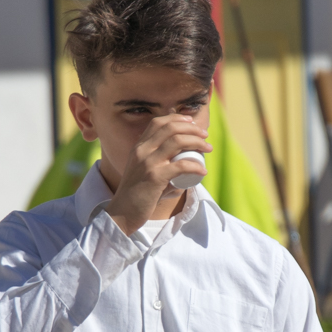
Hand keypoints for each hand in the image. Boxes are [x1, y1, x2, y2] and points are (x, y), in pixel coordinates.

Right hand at [106, 114, 211, 233]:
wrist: (123, 213)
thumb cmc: (137, 196)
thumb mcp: (143, 173)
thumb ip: (159, 167)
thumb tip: (182, 167)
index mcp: (138, 147)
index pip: (158, 123)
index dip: (177, 118)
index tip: (191, 122)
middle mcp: (142, 151)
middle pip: (171, 128)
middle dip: (192, 128)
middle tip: (205, 136)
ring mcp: (148, 163)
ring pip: (177, 142)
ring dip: (197, 142)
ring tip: (208, 148)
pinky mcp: (155, 177)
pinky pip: (181, 165)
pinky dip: (195, 166)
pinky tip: (203, 171)